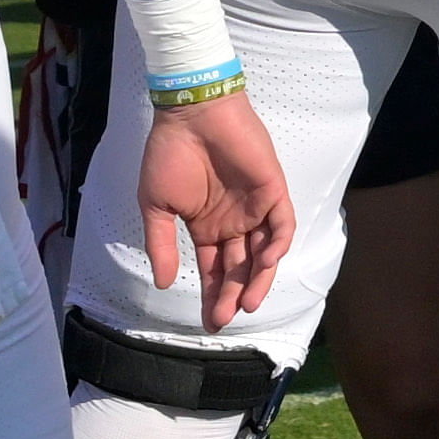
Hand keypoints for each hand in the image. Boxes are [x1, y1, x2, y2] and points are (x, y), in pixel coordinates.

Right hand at [142, 87, 297, 328]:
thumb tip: (163, 284)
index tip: (210, 323)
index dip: (212, 296)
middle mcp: (233, 223)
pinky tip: (265, 262)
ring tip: (246, 303)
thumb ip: (162, 244)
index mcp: (207, 228)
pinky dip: (277, 244)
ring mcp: (254, 208)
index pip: (214, 271)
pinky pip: (281, 224)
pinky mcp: (273, 191)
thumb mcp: (156, 206)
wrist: (191, 115)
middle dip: (232, 295)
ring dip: (257, 278)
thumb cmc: (169, 155)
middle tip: (224, 318)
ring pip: (263, 253)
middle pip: (238, 268)